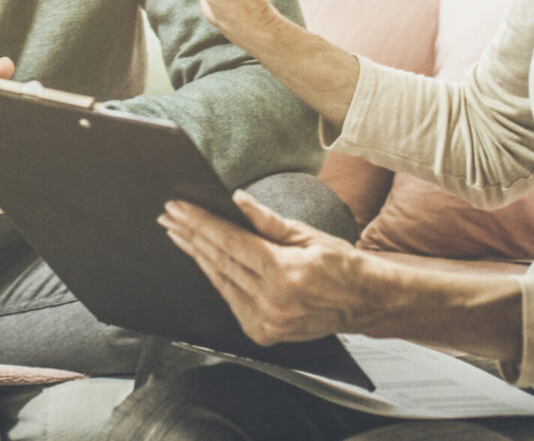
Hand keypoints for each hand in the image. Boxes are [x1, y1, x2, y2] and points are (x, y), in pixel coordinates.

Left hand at [160, 190, 368, 345]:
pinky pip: (230, 300)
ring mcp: (266, 322)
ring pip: (220, 281)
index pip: (230, 242)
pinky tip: (202, 260)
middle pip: (219, 261)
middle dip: (190, 235)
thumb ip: (268, 220)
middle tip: (168, 215)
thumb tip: (238, 200)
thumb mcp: (309, 234)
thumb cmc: (343, 265)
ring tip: (177, 233)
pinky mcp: (263, 334)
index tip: (178, 206)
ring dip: (196, 255)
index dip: (200, 222)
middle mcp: (272, 301)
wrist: (365, 304)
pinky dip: (216, 278)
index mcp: (285, 273)